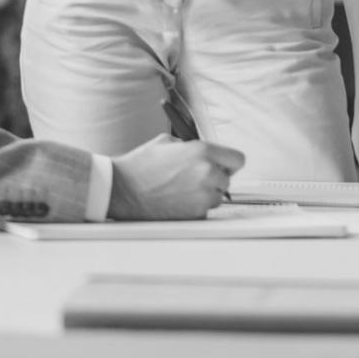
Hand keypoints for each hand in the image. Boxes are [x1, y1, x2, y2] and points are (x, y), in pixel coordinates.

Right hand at [108, 134, 245, 219]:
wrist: (121, 189)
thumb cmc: (141, 165)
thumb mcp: (168, 143)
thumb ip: (193, 147)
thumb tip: (208, 155)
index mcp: (203, 151)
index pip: (238, 160)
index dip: (228, 163)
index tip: (221, 166)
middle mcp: (207, 173)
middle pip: (227, 179)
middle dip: (214, 179)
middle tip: (192, 179)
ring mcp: (202, 195)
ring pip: (217, 197)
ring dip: (205, 194)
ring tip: (180, 190)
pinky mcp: (194, 214)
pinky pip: (204, 210)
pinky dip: (194, 208)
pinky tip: (176, 201)